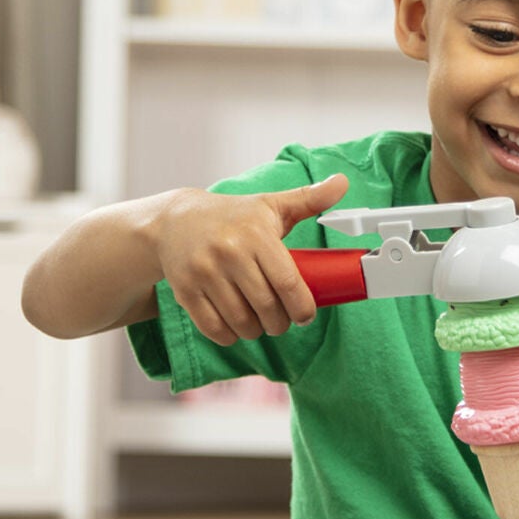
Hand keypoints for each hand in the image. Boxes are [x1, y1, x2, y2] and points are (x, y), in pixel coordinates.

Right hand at [157, 172, 348, 344]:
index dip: (302, 308)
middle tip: (282, 322)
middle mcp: (229, 253)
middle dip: (280, 323)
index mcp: (255, 234)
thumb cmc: (232, 216)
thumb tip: (343, 182)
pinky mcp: (185, 290)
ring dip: (256, 331)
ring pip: (241, 321)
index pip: (288, 282)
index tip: (306, 315)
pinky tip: (236, 328)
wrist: (175, 220)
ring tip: (260, 324)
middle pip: (267, 307)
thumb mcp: (270, 204)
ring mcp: (204, 273)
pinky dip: (229, 336)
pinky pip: (213, 328)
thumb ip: (309, 198)